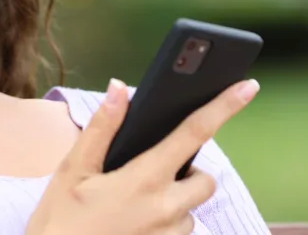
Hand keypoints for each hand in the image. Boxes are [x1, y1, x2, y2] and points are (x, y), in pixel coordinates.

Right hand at [26, 78, 259, 234]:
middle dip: (188, 171)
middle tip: (151, 170)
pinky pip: (179, 231)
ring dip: (174, 200)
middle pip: (205, 179)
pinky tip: (132, 223)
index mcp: (144, 179)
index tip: (247, 86)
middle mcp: (166, 209)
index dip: (223, 107)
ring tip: (132, 204)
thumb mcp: (73, 169)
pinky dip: (164, 223)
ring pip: (191, 208)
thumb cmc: (60, 220)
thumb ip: (101, 127)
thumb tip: (119, 89)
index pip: (193, 134)